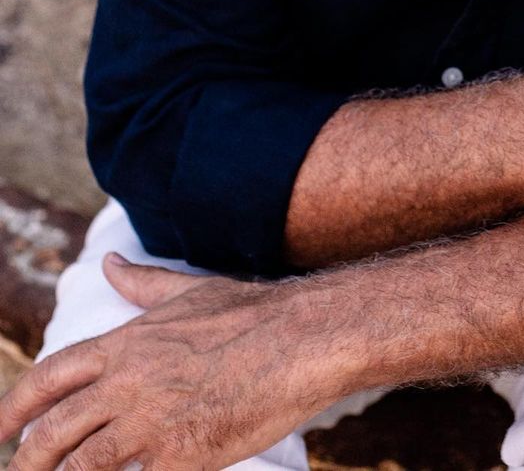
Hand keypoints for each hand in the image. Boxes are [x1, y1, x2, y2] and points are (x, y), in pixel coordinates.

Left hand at [0, 252, 340, 470]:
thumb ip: (141, 284)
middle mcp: (128, 381)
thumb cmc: (253, 313)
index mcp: (126, 342)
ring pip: (80, 468)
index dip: (14, 406)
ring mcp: (151, 422)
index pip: (50, 376)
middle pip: (52, 433)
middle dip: (26, 462)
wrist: (304, 338)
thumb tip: (109, 263)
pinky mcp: (181, 459)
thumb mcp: (189, 292)